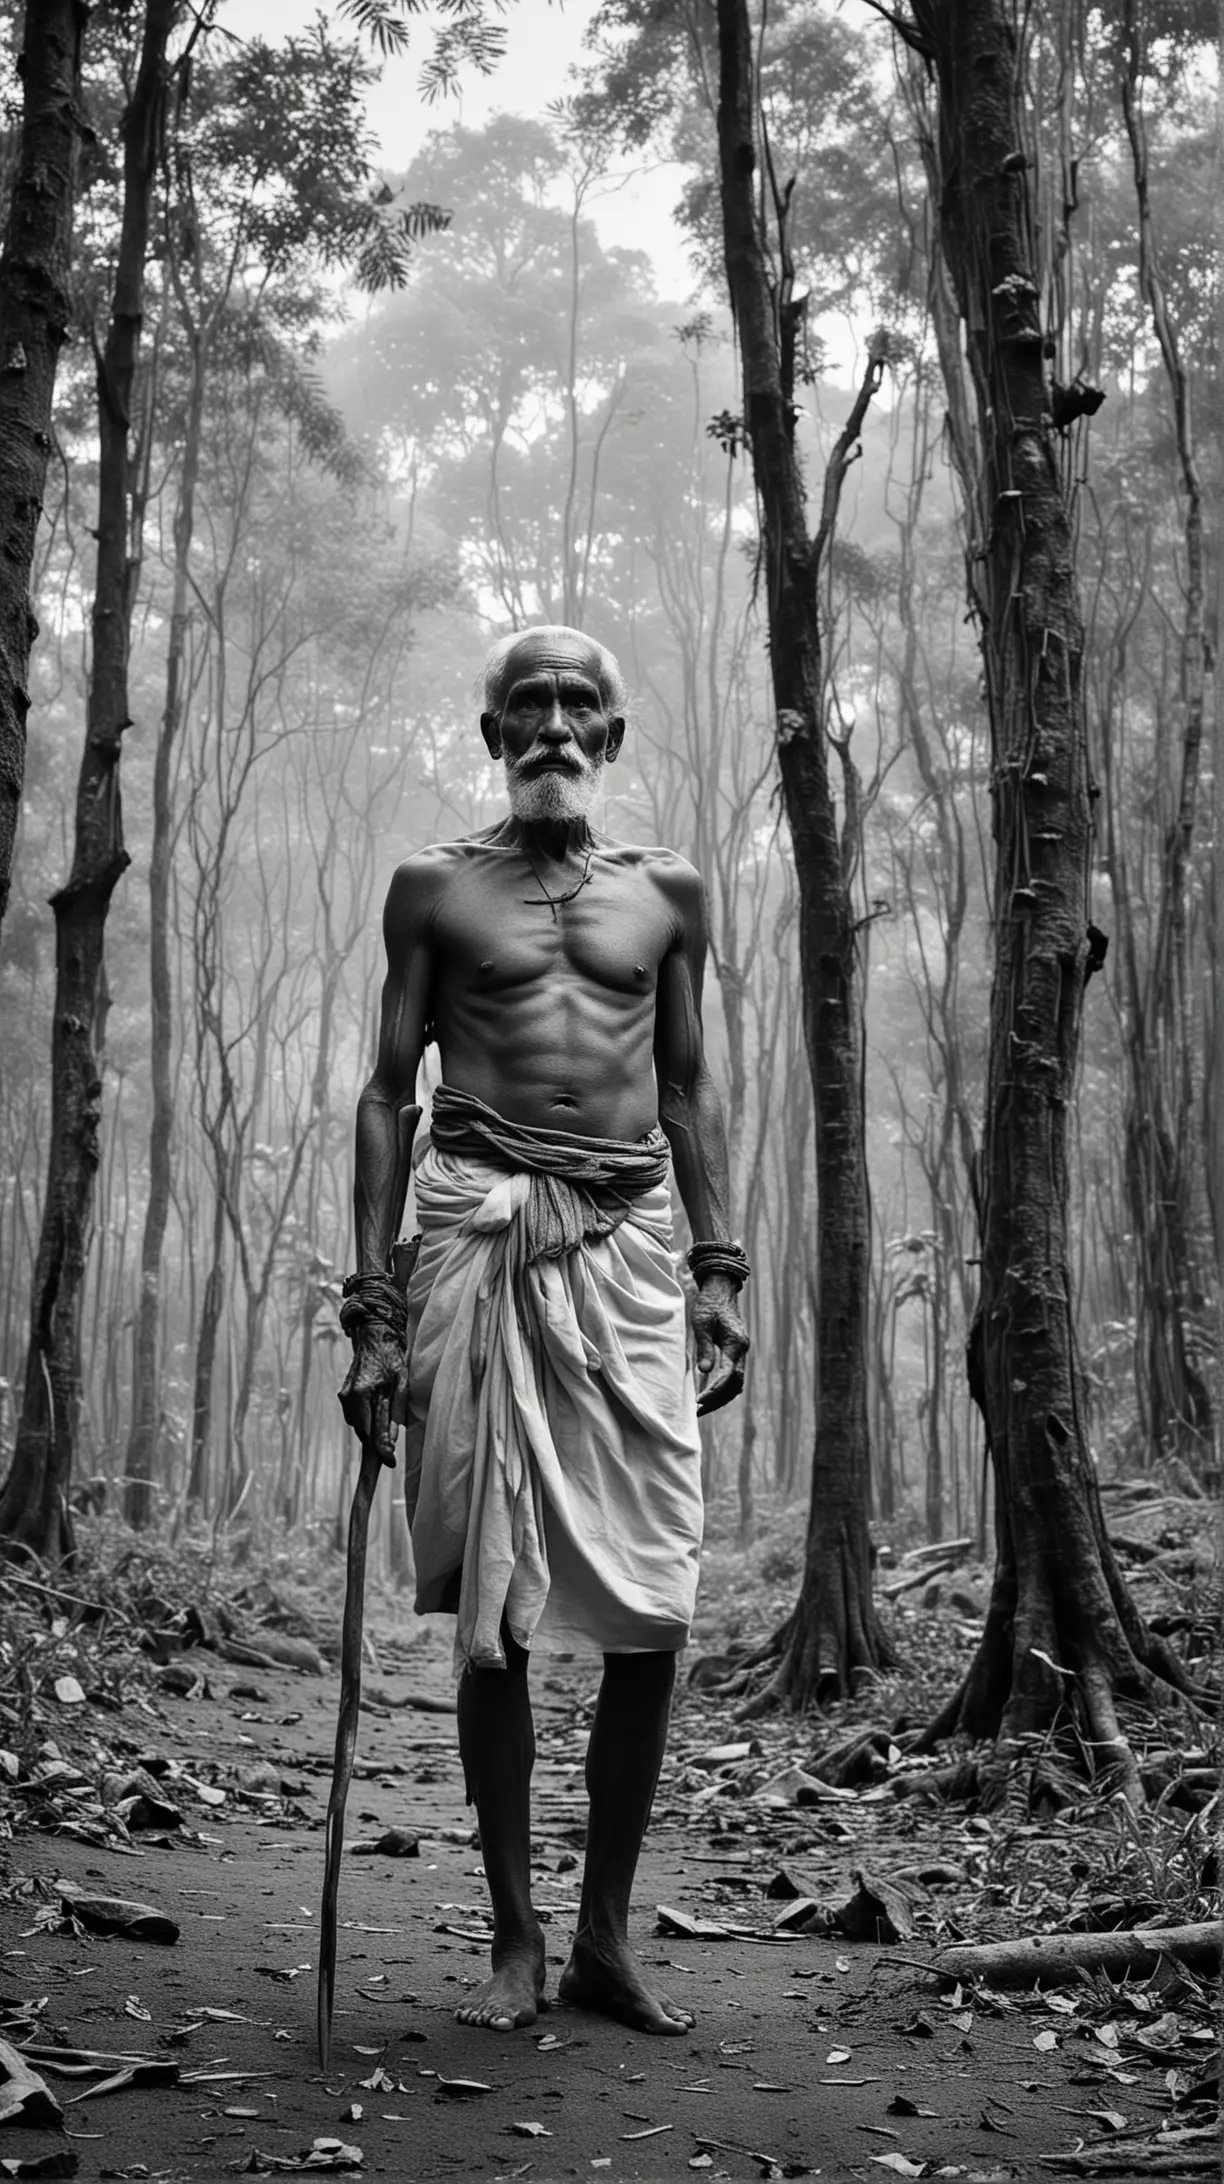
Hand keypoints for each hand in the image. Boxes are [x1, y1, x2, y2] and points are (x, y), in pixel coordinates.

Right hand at [338, 1322, 405, 1466]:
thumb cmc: (392, 1359)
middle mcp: (350, 1397)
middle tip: (389, 1453)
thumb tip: (390, 1441)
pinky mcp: (344, 1395)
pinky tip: (377, 1411)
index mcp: (364, 1392)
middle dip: (376, 1440)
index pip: (373, 1430)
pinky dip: (367, 1420)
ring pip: (359, 1426)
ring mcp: (344, 1396)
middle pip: (363, 1431)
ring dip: (371, 1429)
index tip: (389, 1463)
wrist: (374, 1337)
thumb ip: (395, 1413)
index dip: (382, 1449)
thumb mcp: (401, 1384)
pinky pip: (356, 1417)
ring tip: (385, 1423)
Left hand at [692, 1275, 748, 1415]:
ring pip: (737, 1382)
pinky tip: (709, 1393)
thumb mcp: (702, 1323)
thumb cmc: (708, 1303)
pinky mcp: (737, 1350)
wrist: (720, 1288)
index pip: (728, 1375)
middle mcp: (743, 1348)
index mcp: (736, 1343)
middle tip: (698, 1410)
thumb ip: (704, 1347)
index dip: (714, 1390)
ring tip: (702, 1407)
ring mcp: (742, 1350)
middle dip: (718, 1399)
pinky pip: (734, 1374)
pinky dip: (724, 1387)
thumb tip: (704, 1371)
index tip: (699, 1401)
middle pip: (736, 1384)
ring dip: (722, 1396)